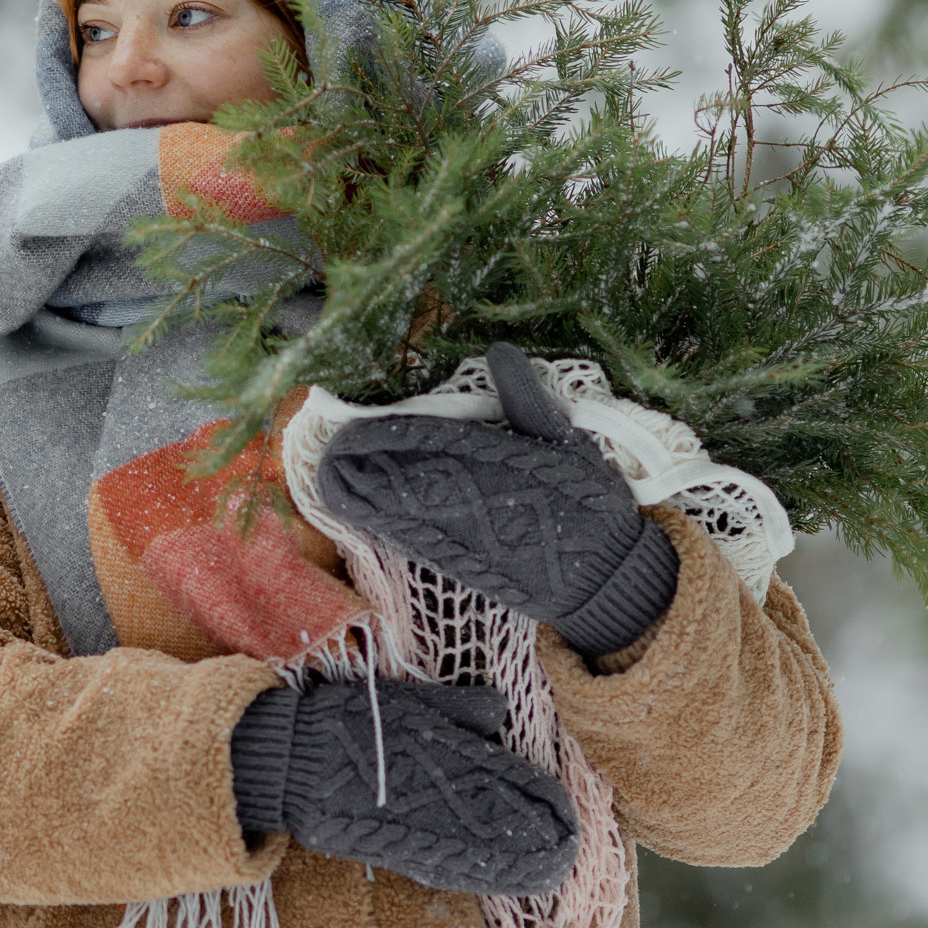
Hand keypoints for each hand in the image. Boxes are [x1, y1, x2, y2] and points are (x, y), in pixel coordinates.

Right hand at [229, 672, 576, 895]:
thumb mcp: (405, 699)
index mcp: (445, 756)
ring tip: (548, 876)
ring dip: (516, 868)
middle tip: (570, 855)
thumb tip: (500, 713)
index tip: (570, 816)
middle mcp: (437, 800)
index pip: (509, 783)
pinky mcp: (392, 851)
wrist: (289, 760)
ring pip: (477, 855)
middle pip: (501, 827)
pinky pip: (444, 868)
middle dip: (538, 844)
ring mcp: (415, 831)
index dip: (542, 802)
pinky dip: (477, 876)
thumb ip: (455, 708)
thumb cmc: (347, 720)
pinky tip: (497, 883)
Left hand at [314, 342, 678, 659]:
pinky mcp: (456, 561)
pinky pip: (406, 535)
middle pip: (399, 476)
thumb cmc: (588, 503)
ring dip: (360, 488)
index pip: (430, 441)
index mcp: (495, 466)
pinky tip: (354, 502)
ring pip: (395, 508)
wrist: (600, 577)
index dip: (388, 428)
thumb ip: (529, 401)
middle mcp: (468, 502)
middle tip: (328, 439)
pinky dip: (376, 517)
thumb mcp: (569, 445)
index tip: (355, 412)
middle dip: (362, 459)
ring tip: (328, 465)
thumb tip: (498, 351)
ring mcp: (458, 536)